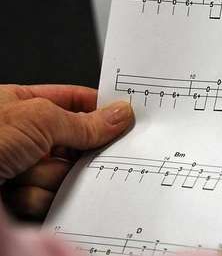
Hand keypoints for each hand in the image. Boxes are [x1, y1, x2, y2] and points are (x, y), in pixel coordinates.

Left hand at [0, 84, 133, 220]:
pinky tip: (14, 191)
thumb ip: (82, 121)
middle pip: (78, 142)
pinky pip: (51, 199)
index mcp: (24, 105)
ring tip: (22, 172)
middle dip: (77, 150)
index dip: (101, 108)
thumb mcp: (36, 119)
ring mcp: (24, 169)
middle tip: (78, 149)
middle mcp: (26, 138)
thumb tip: (119, 115)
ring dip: (47, 175)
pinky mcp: (22, 200)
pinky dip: (36, 197)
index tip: (127, 115)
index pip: (76, 102)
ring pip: (65, 173)